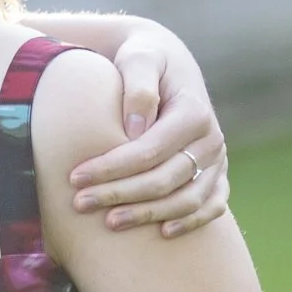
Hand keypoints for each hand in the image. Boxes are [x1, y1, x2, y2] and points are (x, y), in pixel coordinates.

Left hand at [71, 23, 229, 236]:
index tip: (74, 177)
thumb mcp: (139, 58)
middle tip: (80, 204)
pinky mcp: (217, 174)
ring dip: (148, 215)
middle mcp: (211, 138)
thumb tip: (135, 130)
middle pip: (165, 180)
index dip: (111, 168)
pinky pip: (211, 206)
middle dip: (120, 195)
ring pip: (187, 199)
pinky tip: (162, 233)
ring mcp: (217, 160)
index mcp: (194, 111)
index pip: (149, 151)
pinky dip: (191, 222)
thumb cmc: (145, 59)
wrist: (167, 63)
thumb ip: (138, 86)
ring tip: (109, 223)